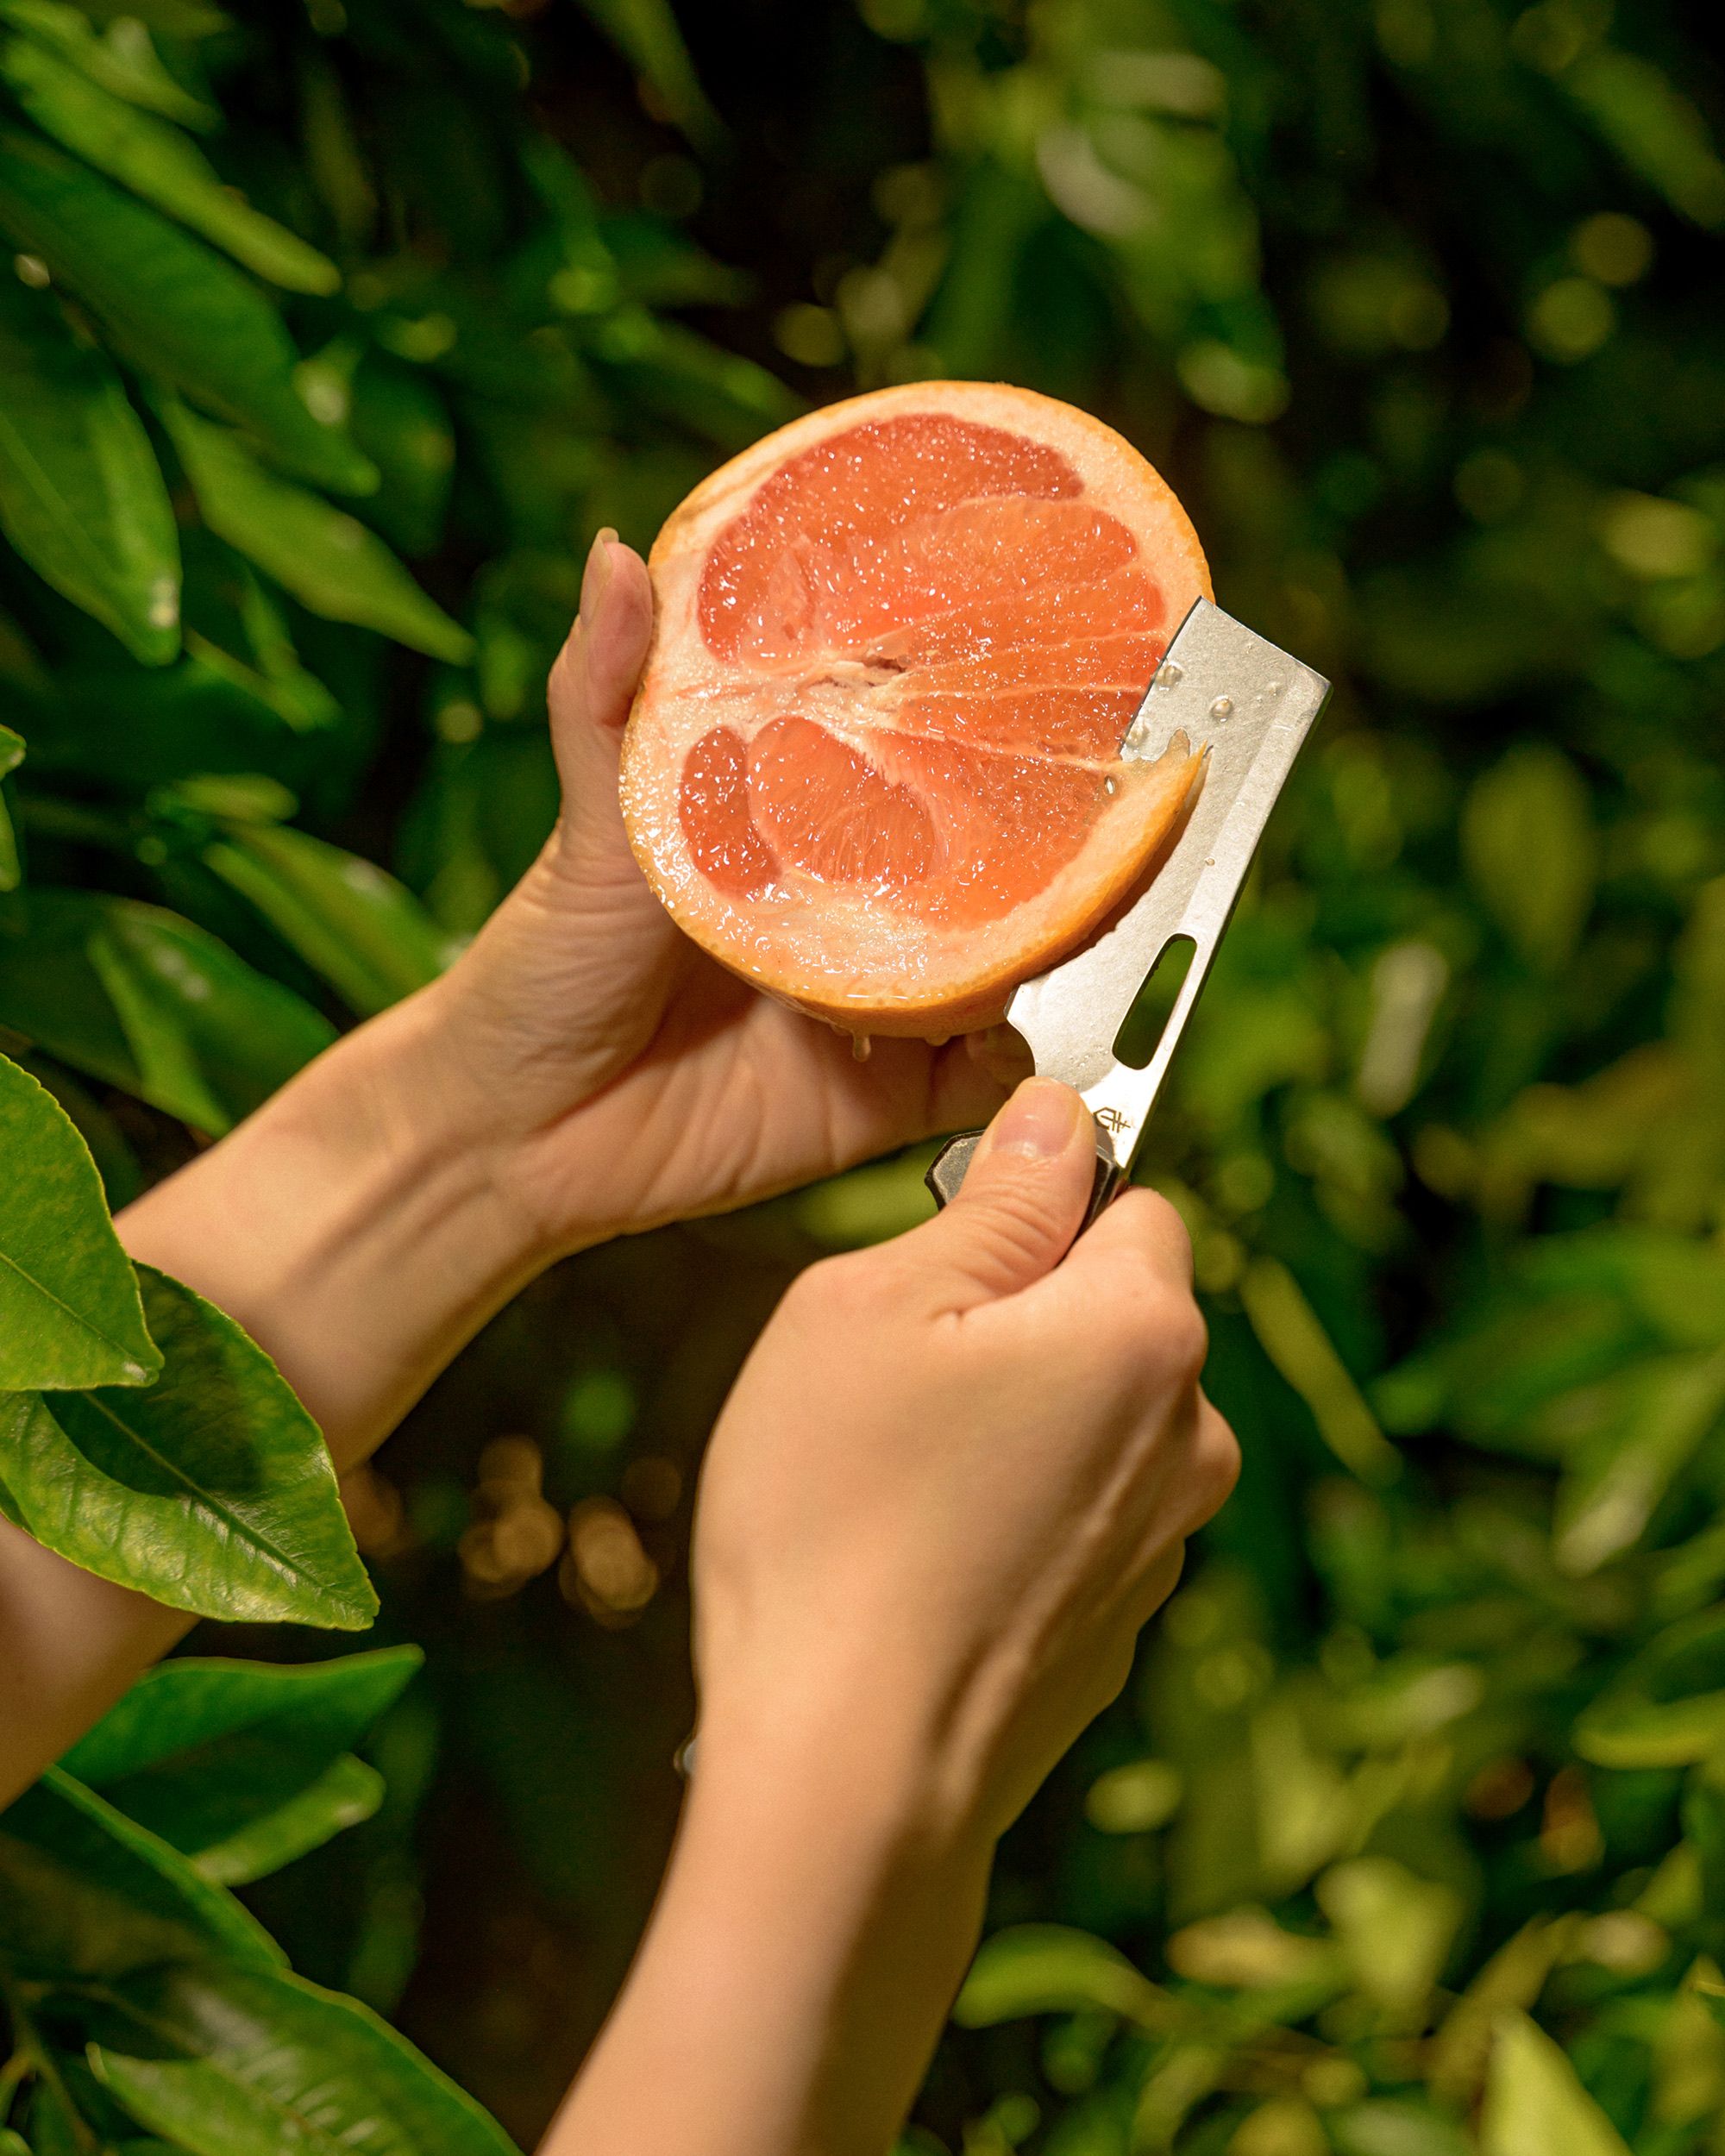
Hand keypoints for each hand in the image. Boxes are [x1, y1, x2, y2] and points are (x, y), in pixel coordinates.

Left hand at [416, 531, 1023, 1256]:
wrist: (513, 1134)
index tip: (1038, 685)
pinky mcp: (877, 1103)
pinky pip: (974, 1082)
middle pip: (975, 870)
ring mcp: (868, 1007)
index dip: (972, 733)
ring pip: (994, 971)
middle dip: (1033, 848)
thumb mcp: (589, 822)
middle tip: (1083, 816)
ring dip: (1032, 953)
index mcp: (792, 828)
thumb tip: (615, 551)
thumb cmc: (540, 965)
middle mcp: (844, 911)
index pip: (905, 766)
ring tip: (1055, 923)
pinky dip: (1000, 1068)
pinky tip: (987, 1043)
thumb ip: (608, 698)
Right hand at [545, 1077, 1236, 2155]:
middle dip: (1018, 1311)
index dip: (1034, 1200)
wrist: (850, 1774)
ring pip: (1092, 1414)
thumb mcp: (872, 1309)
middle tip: (895, 1366)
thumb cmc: (834, 1520)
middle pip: (1115, 1309)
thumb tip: (1056, 1119)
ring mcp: (1163, 1540)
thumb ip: (991, 1203)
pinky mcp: (1120, 1625)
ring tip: (894, 1474)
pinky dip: (1013, 1508)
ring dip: (1013, 1414)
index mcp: (1143, 1330)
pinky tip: (920, 1553)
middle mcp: (1190, 1433)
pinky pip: (1075, 1511)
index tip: (948, 1233)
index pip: (1133, 1196)